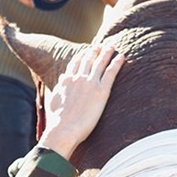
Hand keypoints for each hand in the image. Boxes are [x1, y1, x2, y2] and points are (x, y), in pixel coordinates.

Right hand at [39, 43, 125, 159]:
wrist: (63, 129)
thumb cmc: (57, 121)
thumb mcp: (54, 101)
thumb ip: (59, 88)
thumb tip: (62, 79)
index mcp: (66, 81)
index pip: (75, 64)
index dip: (81, 56)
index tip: (85, 52)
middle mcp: (78, 78)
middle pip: (88, 60)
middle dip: (94, 51)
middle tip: (100, 46)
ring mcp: (90, 83)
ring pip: (100, 63)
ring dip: (106, 53)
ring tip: (111, 47)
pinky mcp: (101, 91)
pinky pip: (111, 72)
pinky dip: (116, 63)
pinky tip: (121, 57)